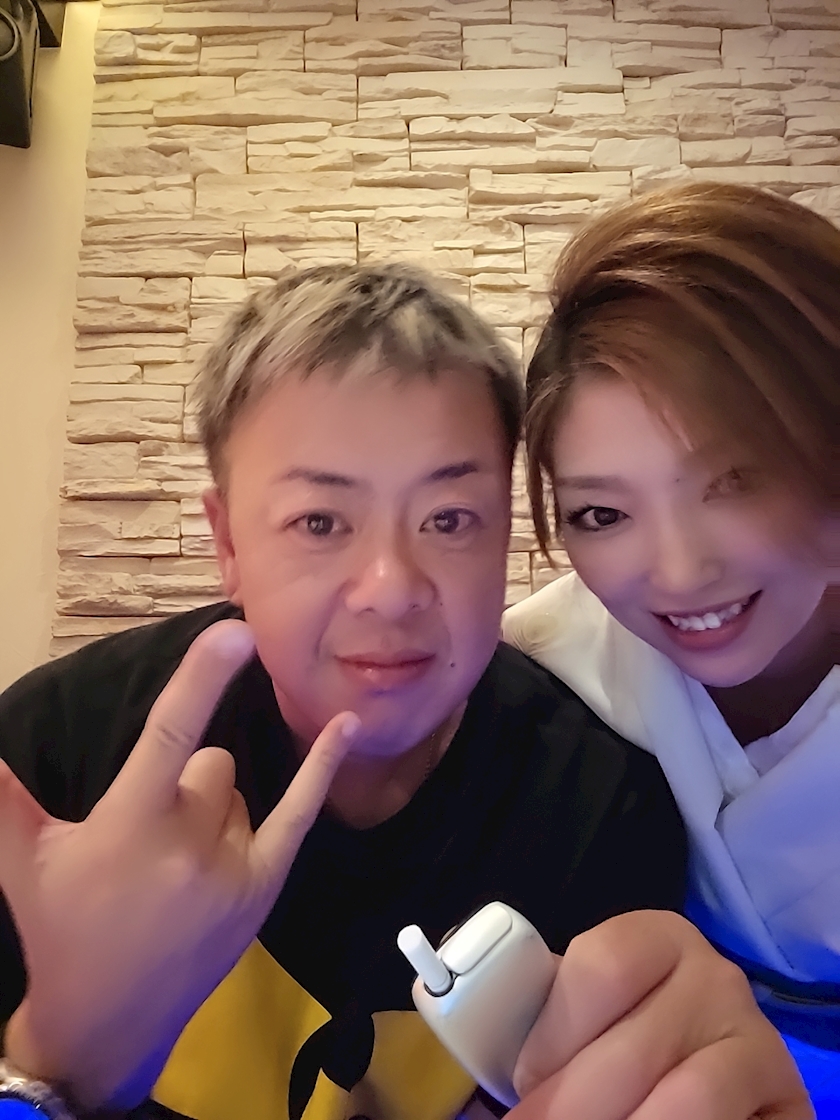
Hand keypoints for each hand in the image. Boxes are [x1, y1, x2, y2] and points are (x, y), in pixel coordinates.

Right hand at [0, 620, 359, 1111]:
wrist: (109, 1022)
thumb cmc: (63, 929)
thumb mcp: (25, 862)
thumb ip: (5, 799)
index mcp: (129, 824)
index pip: (169, 735)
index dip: (201, 679)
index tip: (234, 631)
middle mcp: (189, 841)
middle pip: (209, 763)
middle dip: (182, 782)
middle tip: (150, 837)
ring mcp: (234, 865)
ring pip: (238, 791)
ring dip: (213, 809)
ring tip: (176, 863)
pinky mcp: (264, 885)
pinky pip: (299, 813)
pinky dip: (321, 769)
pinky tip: (347, 727)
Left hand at [511, 911, 812, 1119]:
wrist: (697, 1076)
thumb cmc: (620, 1041)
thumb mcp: (583, 1019)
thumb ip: (539, 1015)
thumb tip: (463, 1023)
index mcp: (655, 940)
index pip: (603, 964)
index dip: (553, 1033)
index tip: (520, 1082)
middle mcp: (715, 977)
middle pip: (630, 1050)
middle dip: (568, 1106)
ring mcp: (755, 1038)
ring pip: (682, 1100)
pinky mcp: (787, 1098)